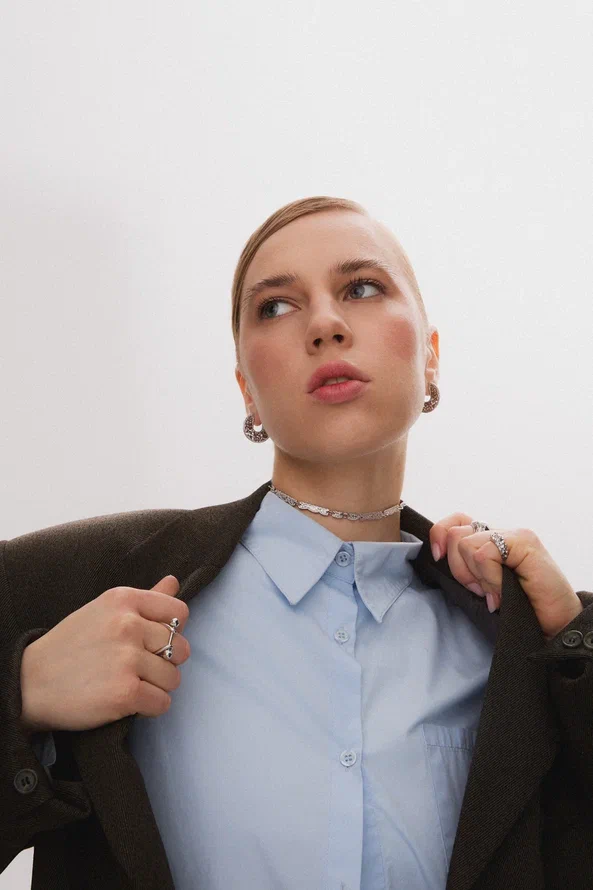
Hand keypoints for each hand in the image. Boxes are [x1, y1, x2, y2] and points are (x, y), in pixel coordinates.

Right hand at [19, 574, 190, 733]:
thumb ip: (145, 599)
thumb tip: (174, 582)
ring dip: (157, 687)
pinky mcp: (125, 693)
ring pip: (173, 678)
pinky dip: (149, 708)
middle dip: (165, 663)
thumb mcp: (104, 612)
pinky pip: (163, 703)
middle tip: (138, 669)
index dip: (172, 632)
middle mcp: (128, 625)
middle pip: (182, 648)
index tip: (152, 643)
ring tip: (130, 684)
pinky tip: (128, 702)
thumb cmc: (70, 646)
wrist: (29, 683)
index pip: (179, 612)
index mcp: (124, 599)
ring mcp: (127, 659)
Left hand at [429, 512, 582, 640]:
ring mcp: (514, 536)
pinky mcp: (524, 542)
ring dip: (477, 576)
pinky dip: (488, 578)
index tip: (438, 559)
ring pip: (466, 544)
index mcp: (490, 541)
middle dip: (459, 569)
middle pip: (455, 534)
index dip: (439, 536)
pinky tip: (503, 592)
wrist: (556, 626)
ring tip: (496, 593)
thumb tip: (439, 556)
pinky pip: (484, 554)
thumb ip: (467, 568)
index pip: (455, 522)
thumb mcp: (482, 587)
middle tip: (481, 591)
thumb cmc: (520, 610)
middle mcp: (501, 534)